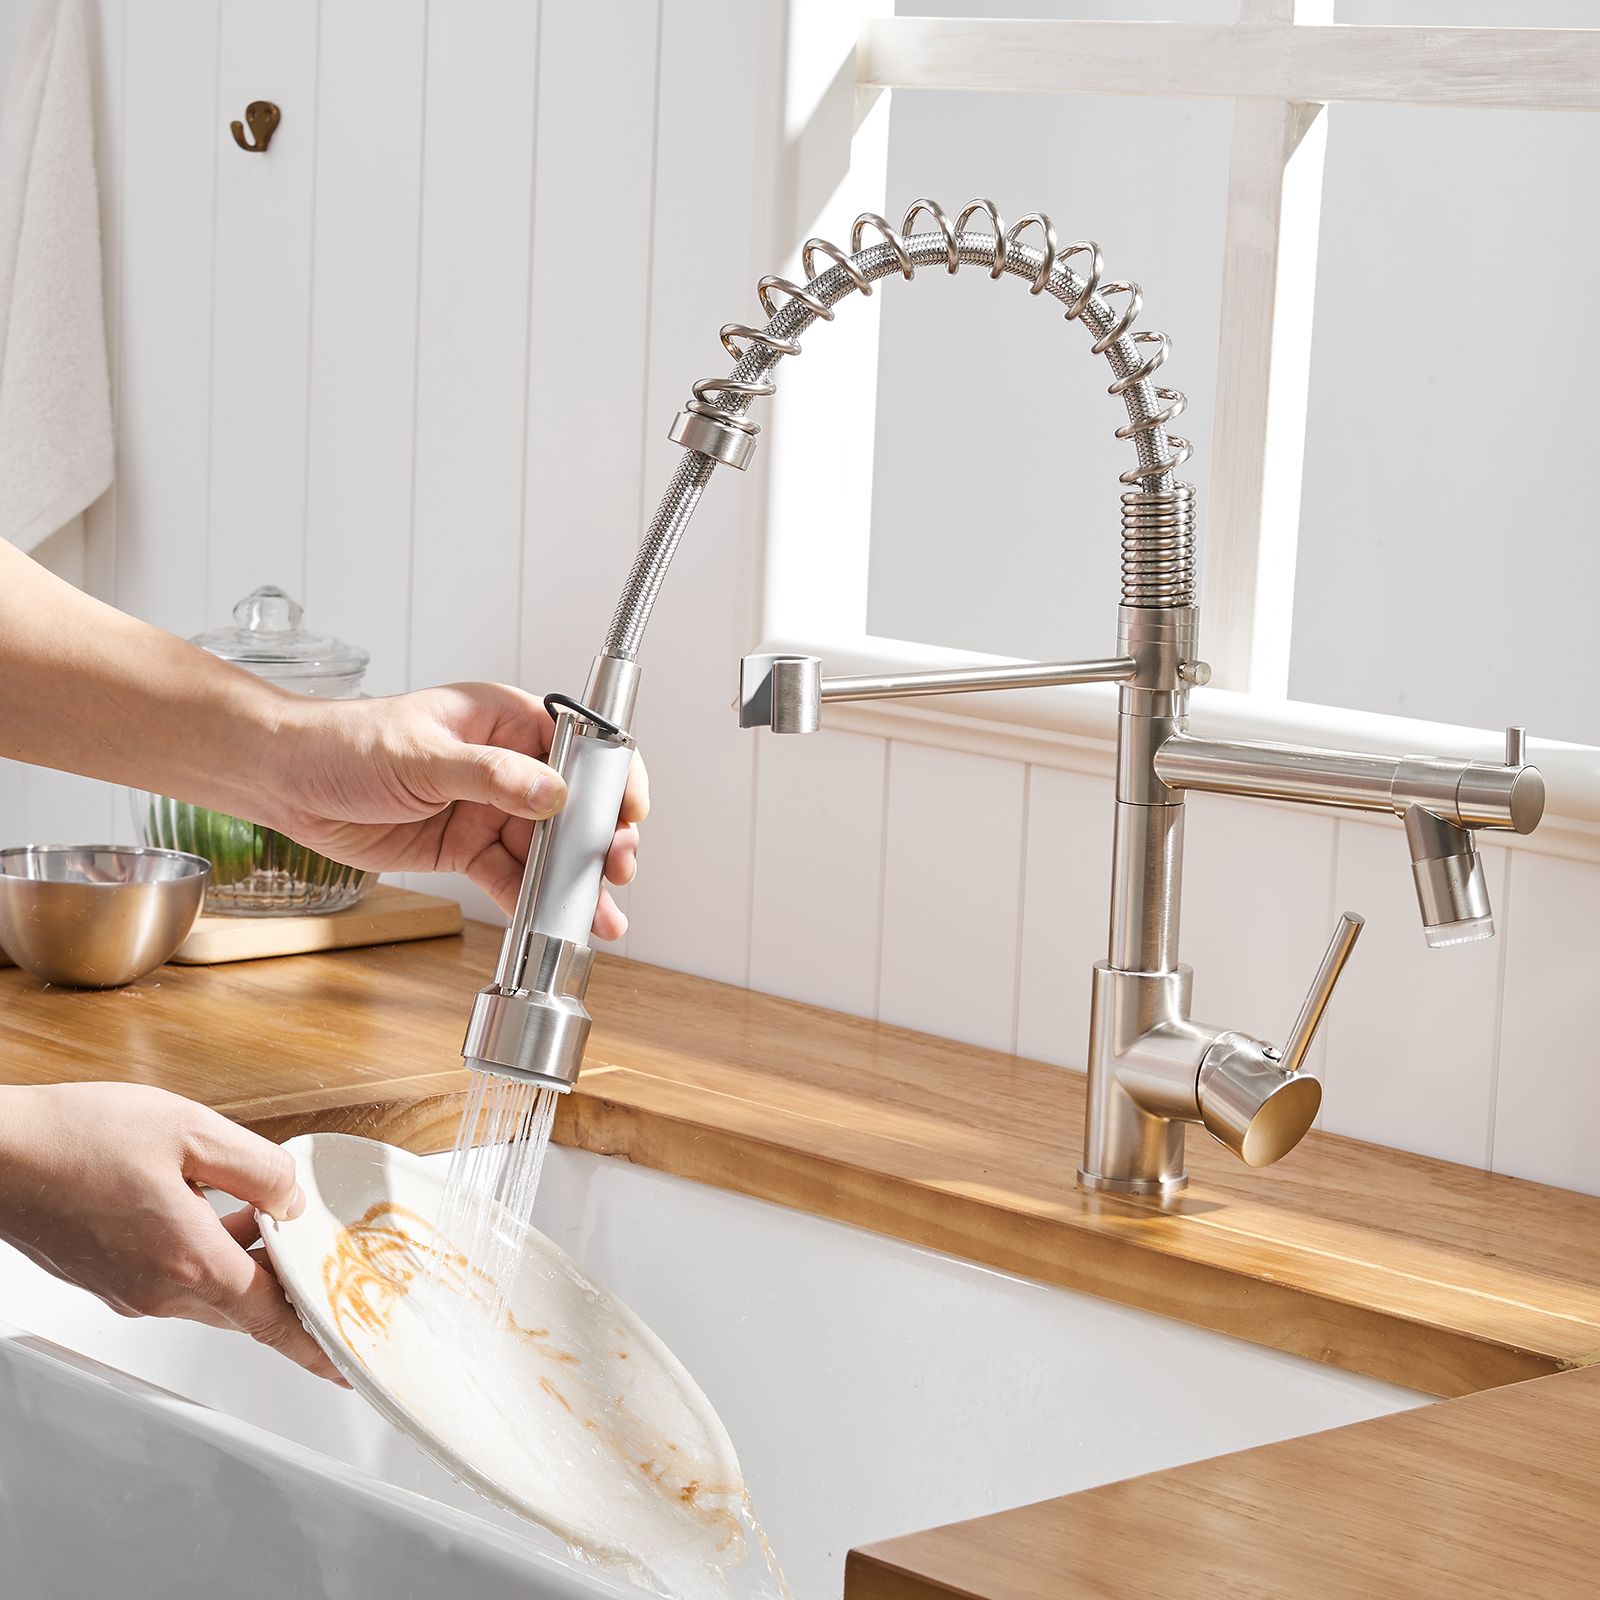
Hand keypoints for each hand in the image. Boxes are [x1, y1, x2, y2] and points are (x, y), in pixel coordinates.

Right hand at [0, 1083, 345, 1383]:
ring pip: (211, 1289)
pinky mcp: (108, 1278)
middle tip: (323, 1268)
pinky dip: (208, 1254)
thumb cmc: (77, 1139)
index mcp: (189, 1261)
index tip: (346, 1364)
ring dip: (246, 1261)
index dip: (317, 1343)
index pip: (272, 1319)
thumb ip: (257, 1167)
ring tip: (270, 1215)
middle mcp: (158, 1290)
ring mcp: (129, 1290)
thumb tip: (291, 1196)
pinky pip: (177, 1278)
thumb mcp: (192, 1131)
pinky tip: (212, 1209)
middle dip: (287, 1287)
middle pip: (246, 1305)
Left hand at [269, 684, 648, 939]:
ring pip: (546, 849)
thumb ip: (491, 776)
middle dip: (599, 841)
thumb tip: (550, 793)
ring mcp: (487, 808)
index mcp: (503, 720)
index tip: (628, 812)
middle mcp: (504, 763)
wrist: (289, 784)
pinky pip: (510, 877)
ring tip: (598, 915)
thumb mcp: (422, 755)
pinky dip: (532, 901)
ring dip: (573, 882)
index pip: (578, 745)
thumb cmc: (347, 744)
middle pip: (572, 805)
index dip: (610, 778)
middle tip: (617, 870)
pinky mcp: (466, 847)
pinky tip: (553, 922)